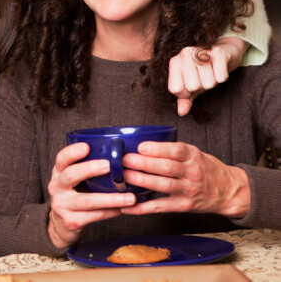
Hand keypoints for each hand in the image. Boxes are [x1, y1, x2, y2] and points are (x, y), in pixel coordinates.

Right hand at [47, 143, 135, 249]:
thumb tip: (117, 156)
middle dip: (91, 169)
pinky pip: (95, 216)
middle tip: (110, 167)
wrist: (60, 226)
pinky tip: (122, 209)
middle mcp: (57, 188)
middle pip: (71, 176)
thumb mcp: (73, 181)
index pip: (61, 159)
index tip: (87, 147)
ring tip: (130, 197)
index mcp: (58, 174)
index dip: (72, 152)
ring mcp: (62, 206)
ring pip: (88, 200)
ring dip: (111, 198)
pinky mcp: (71, 222)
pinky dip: (111, 212)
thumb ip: (85, 170)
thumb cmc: (74, 197)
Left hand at [121, 141, 249, 217]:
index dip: (157, 149)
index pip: (176, 150)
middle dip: (143, 163)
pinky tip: (128, 206)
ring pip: (163, 185)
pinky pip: (161, 207)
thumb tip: (141, 145)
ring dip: (142, 181)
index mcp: (193, 156)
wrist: (230, 191)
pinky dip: (143, 208)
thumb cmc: (206, 168)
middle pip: (166, 167)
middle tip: (124, 160)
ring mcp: (188, 190)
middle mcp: (192, 173)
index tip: (140, 146)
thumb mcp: (195, 153)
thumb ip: (173, 150)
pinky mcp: (184, 206)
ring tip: (124, 177)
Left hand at [168, 37, 245, 115]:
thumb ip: (184, 99)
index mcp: (175, 62)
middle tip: (204, 76)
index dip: (185, 93)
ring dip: (213, 81)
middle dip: (201, 86)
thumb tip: (181, 112)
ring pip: (208, 83)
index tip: (191, 86)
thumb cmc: (203, 71)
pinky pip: (220, 76)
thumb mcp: (191, 85)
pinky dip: (222, 77)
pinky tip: (220, 69)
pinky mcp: (218, 53)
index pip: (175, 89)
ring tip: (212, 72)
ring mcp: (201, 51)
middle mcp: (185, 54)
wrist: (223, 53)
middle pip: (192, 87)